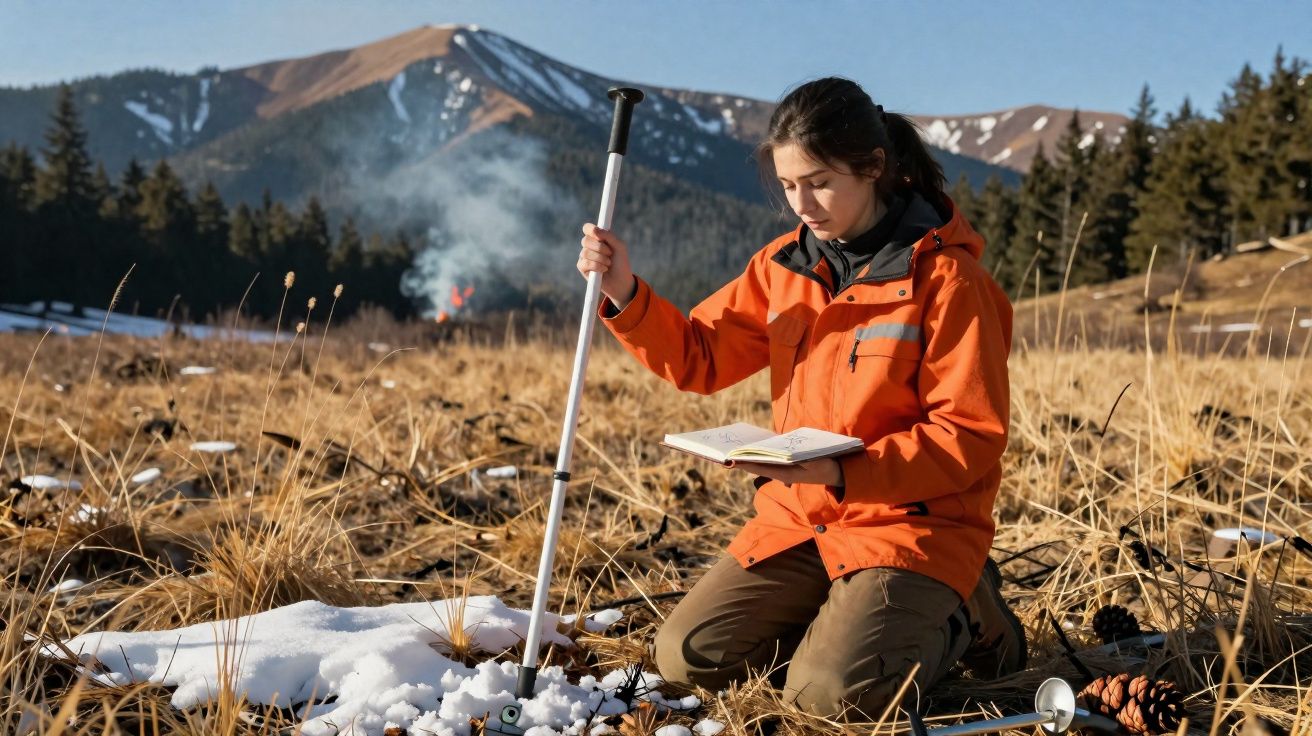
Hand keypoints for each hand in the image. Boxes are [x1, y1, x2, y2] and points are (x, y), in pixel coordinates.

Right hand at [578, 223, 636, 308]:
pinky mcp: (582, 268)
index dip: (591, 229)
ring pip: (585, 252)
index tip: (598, 234)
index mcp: (598, 238)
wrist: (621, 281)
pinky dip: (597, 266)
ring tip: (608, 264)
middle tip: (610, 253)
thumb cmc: (621, 263)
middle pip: (586, 240)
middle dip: (600, 247)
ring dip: (601, 258)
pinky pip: (586, 263)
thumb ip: (609, 236)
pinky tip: (604, 270)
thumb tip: (594, 230)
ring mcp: (584, 257)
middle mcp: (589, 246)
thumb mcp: (619, 246)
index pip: (588, 228)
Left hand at [728, 457, 844, 487]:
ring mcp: (784, 470)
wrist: (837, 472)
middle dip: (743, 461)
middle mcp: (782, 473)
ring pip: (762, 464)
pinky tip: (752, 448)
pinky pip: (770, 460)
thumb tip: (786, 456)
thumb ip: (801, 460)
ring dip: (749, 459)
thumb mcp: (816, 462)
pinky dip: (760, 455)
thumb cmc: (826, 465)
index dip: (745, 464)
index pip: (761, 468)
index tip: (731, 461)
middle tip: (725, 456)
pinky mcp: (787, 464)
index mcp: (786, 474)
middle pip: (758, 466)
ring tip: (733, 453)